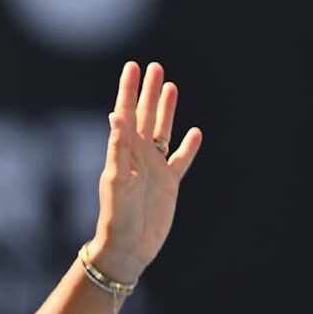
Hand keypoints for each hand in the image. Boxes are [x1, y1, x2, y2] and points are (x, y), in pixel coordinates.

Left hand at [88, 61, 201, 281]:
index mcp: (123, 151)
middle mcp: (138, 156)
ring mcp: (154, 168)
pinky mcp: (169, 184)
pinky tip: (196, 132)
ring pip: (162, 131)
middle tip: (154, 67)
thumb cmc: (116, 216)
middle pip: (145, 116)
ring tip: (171, 86)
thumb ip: (118, 149)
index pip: (126, 113)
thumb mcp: (116, 181)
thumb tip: (116, 116)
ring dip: (166, 110)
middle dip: (148, 92)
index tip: (133, 66)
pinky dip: (188, 146)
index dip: (129, 90)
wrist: (127, 248)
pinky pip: (181, 160)